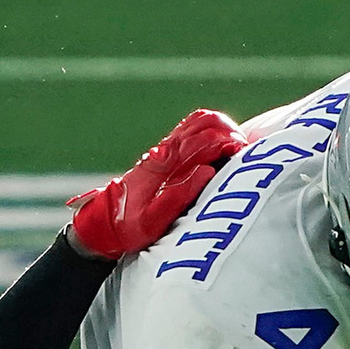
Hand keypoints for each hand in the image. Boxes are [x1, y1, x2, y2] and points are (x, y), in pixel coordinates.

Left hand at [68, 109, 244, 260]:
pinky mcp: (168, 152)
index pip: (204, 137)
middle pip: (206, 121)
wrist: (104, 222)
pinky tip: (224, 151)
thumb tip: (208, 171)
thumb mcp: (153, 221)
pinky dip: (214, 132)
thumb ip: (179, 196)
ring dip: (224, 129)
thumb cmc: (129, 227)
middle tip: (245, 154)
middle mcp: (167, 149)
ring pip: (201, 120)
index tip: (244, 156)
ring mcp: (167, 147)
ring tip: (237, 152)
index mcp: (166, 163)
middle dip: (232, 132)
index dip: (230, 142)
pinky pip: (194, 129)